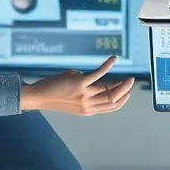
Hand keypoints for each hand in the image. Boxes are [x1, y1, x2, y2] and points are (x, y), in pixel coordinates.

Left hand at [20, 56, 135, 115]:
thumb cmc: (54, 96)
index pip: (111, 107)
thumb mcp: (74, 97)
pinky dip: (108, 65)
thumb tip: (96, 77)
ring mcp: (84, 95)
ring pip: (110, 90)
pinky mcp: (79, 83)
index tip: (128, 91)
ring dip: (122, 83)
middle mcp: (88, 105)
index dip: (123, 99)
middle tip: (131, 82)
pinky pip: (98, 74)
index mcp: (88, 110)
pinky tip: (113, 59)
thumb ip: (87, 89)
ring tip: (128, 77)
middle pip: (114, 100)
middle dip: (126, 91)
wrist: (38, 97)